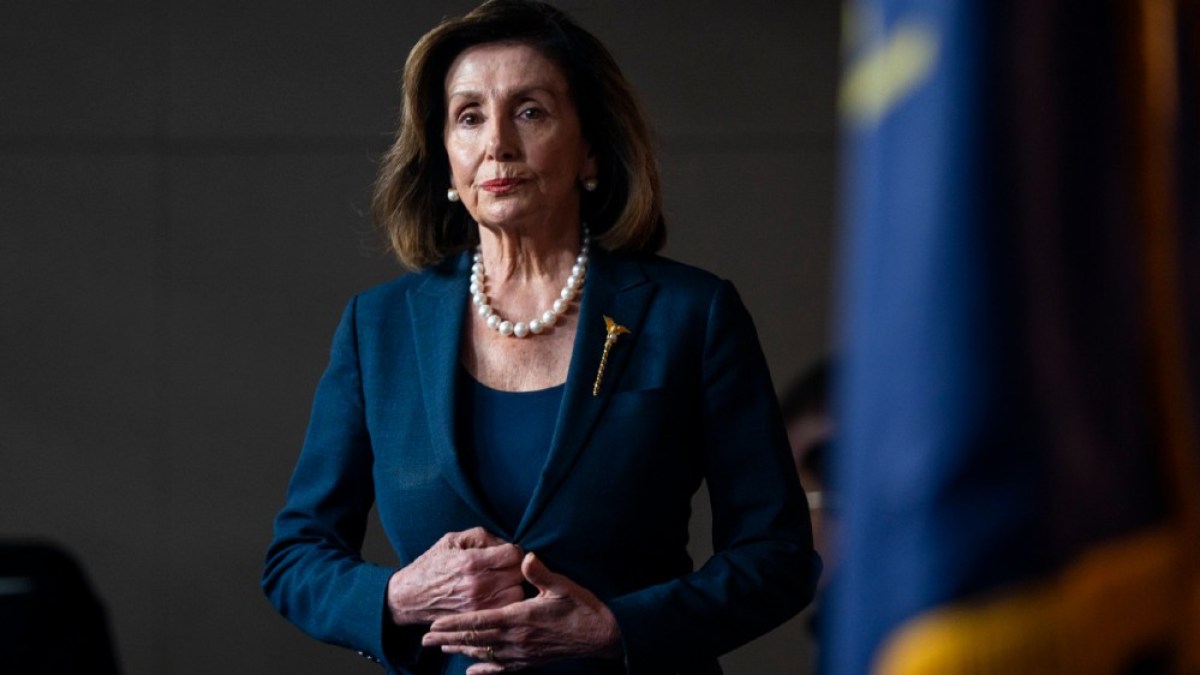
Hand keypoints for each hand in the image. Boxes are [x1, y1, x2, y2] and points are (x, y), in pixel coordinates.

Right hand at [387, 527, 524, 625]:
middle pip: (518, 574)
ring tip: (503, 582)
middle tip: (505, 568)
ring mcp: (477, 605)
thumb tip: (507, 544)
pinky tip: (497, 596)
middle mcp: (477, 585)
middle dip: (515, 568)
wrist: (410, 596)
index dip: (513, 551)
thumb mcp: (453, 540)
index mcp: (471, 561)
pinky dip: (506, 603)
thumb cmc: (432, 565)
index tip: (506, 554)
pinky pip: (505, 611)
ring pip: (517, 594)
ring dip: (513, 587)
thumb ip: (483, 537)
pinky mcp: (477, 619)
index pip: (514, 555)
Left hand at [421, 552, 622, 673]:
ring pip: (484, 654)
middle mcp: (517, 639)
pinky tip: (471, 670)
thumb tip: (524, 556)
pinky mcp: (530, 661)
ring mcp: (523, 653)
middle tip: (425, 639)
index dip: (456, 623)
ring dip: (461, 650)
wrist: (601, 635)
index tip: (435, 623)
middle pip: (476, 640)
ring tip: (441, 647)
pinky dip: (484, 670)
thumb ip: (540, 572)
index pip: (481, 621)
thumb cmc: (582, 607)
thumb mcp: (562, 585)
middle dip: (448, 638)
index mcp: (521, 617)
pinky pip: (501, 669)